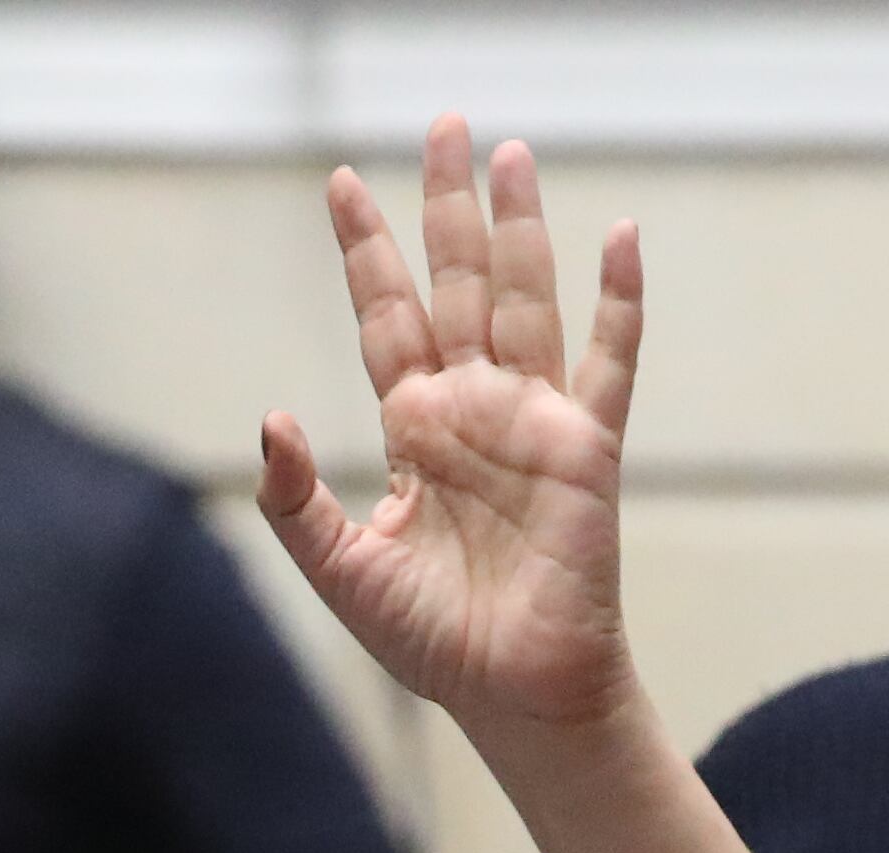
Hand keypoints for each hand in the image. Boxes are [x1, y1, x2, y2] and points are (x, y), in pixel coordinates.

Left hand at [260, 122, 644, 737]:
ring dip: (520, 228)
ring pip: (526, 299)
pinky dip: (618, 303)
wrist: (509, 692)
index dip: (365, 252)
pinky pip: (608, 362)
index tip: (343, 182)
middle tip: (445, 124)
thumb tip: (269, 416)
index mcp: (413, 428)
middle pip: (458, 282)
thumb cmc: (429, 639)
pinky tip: (620, 237)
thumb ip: (293, 496)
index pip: (385, 315)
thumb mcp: (338, 566)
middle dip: (447, 208)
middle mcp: (472, 408)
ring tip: (509, 154)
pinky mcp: (587, 450)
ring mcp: (533, 421)